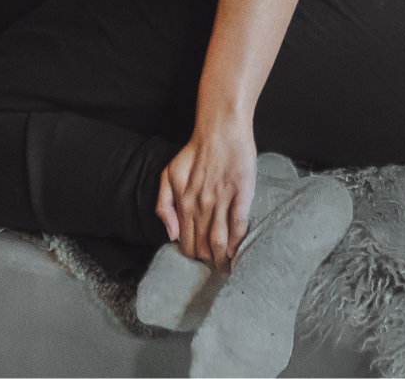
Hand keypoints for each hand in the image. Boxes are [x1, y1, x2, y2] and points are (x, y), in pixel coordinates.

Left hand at [157, 117, 256, 275]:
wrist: (220, 128)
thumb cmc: (194, 151)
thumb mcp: (168, 174)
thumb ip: (164, 204)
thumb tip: (171, 235)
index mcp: (183, 203)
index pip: (187, 242)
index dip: (193, 258)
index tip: (199, 267)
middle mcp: (201, 206)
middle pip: (203, 246)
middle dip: (208, 265)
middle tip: (215, 275)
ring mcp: (222, 200)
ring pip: (220, 240)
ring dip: (222, 260)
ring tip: (226, 273)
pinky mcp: (241, 194)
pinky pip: (238, 224)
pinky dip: (238, 242)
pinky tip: (239, 253)